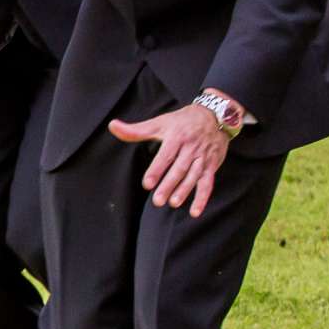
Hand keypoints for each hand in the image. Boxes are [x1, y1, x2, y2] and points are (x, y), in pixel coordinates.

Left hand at [108, 104, 228, 215]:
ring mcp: (202, 158)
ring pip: (193, 176)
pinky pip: (207, 183)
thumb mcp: (160, 122)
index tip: (147, 184)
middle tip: (157, 201)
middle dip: (169, 185)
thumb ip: (136, 130)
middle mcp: (191, 148)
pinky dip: (202, 198)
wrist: (215, 116)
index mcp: (176, 137)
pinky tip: (195, 211)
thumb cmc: (182, 121)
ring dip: (184, 191)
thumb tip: (112, 126)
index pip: (166, 155)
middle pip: (179, 169)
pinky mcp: (211, 166)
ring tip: (173, 203)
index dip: (156, 170)